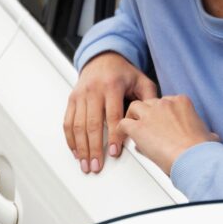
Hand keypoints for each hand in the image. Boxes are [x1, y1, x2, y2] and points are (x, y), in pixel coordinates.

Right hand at [64, 52, 158, 173]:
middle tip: (97, 166)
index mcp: (112, 86)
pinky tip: (76, 151)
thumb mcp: (141, 79)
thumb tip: (154, 118)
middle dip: (94, 148)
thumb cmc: (122, 72)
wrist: (103, 58)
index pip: (112, 116)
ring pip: (78, 126)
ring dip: (81, 148)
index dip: (113, 136)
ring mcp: (81, 95)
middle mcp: (94, 90)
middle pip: (92, 124)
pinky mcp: (72, 99)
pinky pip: (68, 122)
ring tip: (85, 164)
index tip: (114, 152)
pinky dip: (70, 139)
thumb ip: (149, 97)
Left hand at [115, 94, 218, 174]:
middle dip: (147, 115)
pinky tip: (122, 137)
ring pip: (134, 107)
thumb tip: (211, 137)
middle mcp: (164, 104)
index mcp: (182, 102)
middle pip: (149, 103)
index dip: (161, 113)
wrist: (193, 158)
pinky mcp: (138, 128)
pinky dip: (121, 130)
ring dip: (132, 118)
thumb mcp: (209, 136)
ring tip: (132, 129)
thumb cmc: (201, 150)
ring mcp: (150, 114)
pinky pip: (123, 123)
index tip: (161, 122)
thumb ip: (207, 133)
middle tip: (146, 127)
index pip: (166, 101)